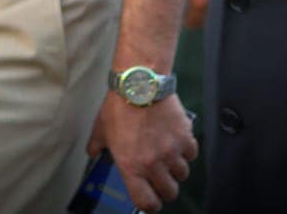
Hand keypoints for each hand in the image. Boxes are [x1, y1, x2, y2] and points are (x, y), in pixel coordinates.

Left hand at [88, 92, 197, 211]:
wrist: (140, 84)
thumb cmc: (118, 106)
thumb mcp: (100, 129)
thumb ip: (97, 146)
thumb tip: (94, 153)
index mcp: (131, 167)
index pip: (146, 202)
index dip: (151, 205)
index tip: (151, 200)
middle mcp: (154, 164)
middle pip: (169, 192)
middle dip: (166, 188)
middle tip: (162, 178)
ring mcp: (172, 151)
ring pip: (182, 174)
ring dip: (176, 169)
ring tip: (169, 157)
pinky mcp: (185, 137)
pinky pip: (192, 154)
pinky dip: (187, 151)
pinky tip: (178, 142)